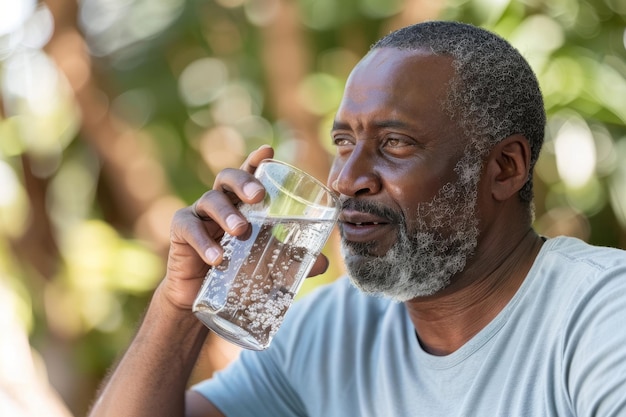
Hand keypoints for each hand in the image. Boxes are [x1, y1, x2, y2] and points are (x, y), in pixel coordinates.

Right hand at [161, 146, 328, 309]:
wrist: (201, 301)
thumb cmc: (237, 273)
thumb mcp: (268, 266)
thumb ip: (293, 260)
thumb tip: (323, 262)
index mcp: (241, 205)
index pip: (248, 175)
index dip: (256, 161)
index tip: (268, 151)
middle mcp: (220, 203)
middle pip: (227, 178)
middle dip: (244, 182)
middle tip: (258, 196)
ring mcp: (198, 216)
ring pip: (210, 200)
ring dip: (227, 214)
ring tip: (241, 230)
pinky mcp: (181, 235)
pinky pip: (190, 230)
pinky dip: (204, 243)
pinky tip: (217, 258)